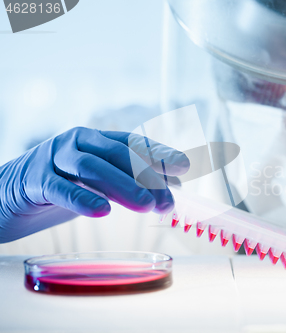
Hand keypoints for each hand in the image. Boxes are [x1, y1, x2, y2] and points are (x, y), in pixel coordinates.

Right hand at [0, 127, 188, 242]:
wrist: (5, 195)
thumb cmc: (60, 187)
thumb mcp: (98, 182)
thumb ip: (130, 180)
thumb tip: (172, 186)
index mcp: (94, 140)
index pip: (132, 143)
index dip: (158, 153)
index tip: (184, 166)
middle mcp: (76, 142)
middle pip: (117, 154)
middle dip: (147, 176)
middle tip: (168, 200)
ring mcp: (53, 158)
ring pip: (93, 167)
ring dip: (123, 186)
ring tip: (147, 205)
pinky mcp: (33, 180)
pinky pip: (59, 188)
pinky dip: (82, 198)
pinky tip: (102, 211)